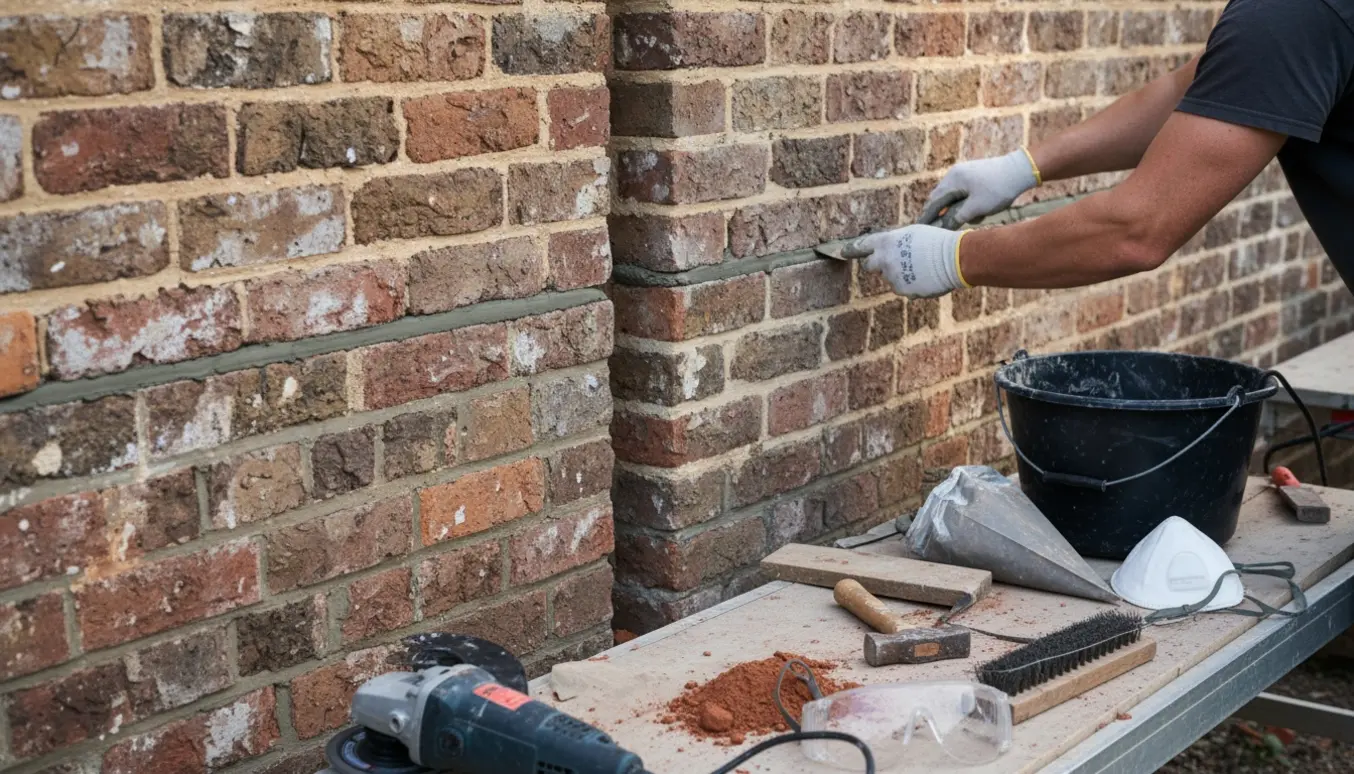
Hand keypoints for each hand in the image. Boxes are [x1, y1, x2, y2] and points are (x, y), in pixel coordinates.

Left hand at [854, 225, 966, 297]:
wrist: (954, 258)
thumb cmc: (936, 241)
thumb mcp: (912, 233)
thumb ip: (894, 241)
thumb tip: (887, 248)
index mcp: (885, 242)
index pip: (861, 246)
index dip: (852, 249)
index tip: (842, 252)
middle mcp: (884, 260)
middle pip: (869, 265)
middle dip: (876, 264)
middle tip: (890, 262)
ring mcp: (892, 277)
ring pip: (889, 277)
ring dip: (898, 274)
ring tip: (920, 267)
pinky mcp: (903, 290)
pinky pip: (902, 288)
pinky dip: (910, 284)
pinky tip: (924, 277)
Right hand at [920, 149, 1038, 228]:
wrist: (1020, 170)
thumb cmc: (999, 188)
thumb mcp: (977, 207)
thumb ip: (957, 217)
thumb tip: (942, 227)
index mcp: (953, 180)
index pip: (934, 202)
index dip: (927, 217)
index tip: (920, 228)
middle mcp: (955, 174)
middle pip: (939, 197)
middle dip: (936, 213)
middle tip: (931, 228)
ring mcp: (964, 173)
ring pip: (951, 195)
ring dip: (952, 208)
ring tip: (954, 222)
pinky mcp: (973, 175)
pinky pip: (961, 191)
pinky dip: (962, 203)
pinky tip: (973, 212)